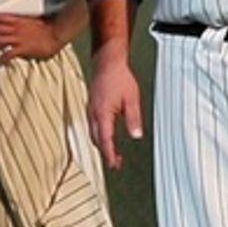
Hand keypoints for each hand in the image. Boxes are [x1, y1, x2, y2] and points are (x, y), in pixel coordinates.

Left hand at [0, 13, 66, 63]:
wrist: (56, 33)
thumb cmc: (48, 27)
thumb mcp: (33, 21)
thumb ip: (24, 24)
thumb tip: (19, 28)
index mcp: (18, 20)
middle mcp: (16, 28)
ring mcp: (18, 38)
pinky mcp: (22, 48)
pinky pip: (8, 54)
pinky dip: (1, 59)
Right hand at [88, 47, 142, 169]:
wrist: (106, 61)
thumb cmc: (118, 77)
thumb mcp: (131, 99)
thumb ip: (133, 119)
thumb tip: (136, 135)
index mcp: (103, 114)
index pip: (105, 140)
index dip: (109, 155)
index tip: (114, 165)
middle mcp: (94, 113)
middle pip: (96, 139)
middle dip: (105, 152)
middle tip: (115, 162)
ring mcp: (91, 109)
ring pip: (93, 132)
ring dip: (101, 143)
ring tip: (112, 151)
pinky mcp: (91, 105)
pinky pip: (92, 124)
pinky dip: (98, 134)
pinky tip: (106, 133)